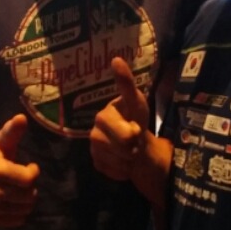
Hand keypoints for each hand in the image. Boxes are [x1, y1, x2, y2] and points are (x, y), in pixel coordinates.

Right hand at [0, 114, 39, 226]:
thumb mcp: (1, 140)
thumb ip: (12, 130)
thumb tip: (22, 118)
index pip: (28, 179)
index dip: (33, 172)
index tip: (30, 166)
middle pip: (28, 196)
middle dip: (31, 187)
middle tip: (24, 179)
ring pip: (25, 209)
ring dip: (27, 199)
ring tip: (18, 189)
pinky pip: (18, 220)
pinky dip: (20, 211)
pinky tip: (13, 200)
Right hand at [91, 57, 149, 180]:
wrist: (135, 147)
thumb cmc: (136, 121)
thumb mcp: (137, 103)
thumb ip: (126, 85)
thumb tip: (116, 58)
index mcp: (103, 114)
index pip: (117, 120)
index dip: (127, 120)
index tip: (125, 96)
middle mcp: (94, 129)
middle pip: (124, 142)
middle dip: (135, 144)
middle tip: (136, 141)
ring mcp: (93, 148)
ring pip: (119, 158)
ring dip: (130, 158)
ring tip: (130, 150)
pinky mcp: (96, 164)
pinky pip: (115, 170)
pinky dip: (124, 169)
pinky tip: (123, 161)